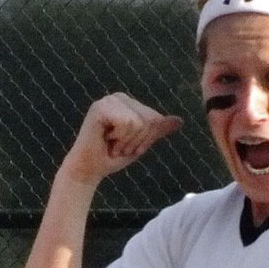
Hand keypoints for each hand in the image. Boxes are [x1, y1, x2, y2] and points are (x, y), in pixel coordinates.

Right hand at [61, 93, 180, 184]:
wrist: (89, 170)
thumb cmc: (112, 157)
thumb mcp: (140, 143)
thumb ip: (157, 131)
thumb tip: (180, 121)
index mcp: (129, 103)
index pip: (155, 118)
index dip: (145, 139)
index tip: (126, 145)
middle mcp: (119, 97)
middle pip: (150, 119)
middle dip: (137, 140)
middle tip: (118, 146)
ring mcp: (109, 101)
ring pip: (140, 122)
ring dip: (126, 141)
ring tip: (112, 143)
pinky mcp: (101, 108)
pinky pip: (127, 123)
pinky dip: (119, 138)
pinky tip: (105, 139)